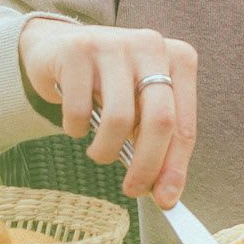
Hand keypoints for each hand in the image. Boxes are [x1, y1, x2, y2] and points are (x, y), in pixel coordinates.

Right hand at [16, 19, 198, 208]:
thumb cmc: (109, 84)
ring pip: (118, 119)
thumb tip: (165, 193)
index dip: (176, 167)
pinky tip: (76, 122)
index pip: (184, 124)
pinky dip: (76, 129)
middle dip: (146, 166)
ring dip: (105, 150)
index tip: (165, 198)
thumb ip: (158, 141)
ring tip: (99, 150)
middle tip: (132, 189)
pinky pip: (79, 111)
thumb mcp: (141, 105)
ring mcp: (114, 44)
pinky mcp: (78, 49)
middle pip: (160, 121)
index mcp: (179, 58)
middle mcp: (151, 45)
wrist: (60, 46)